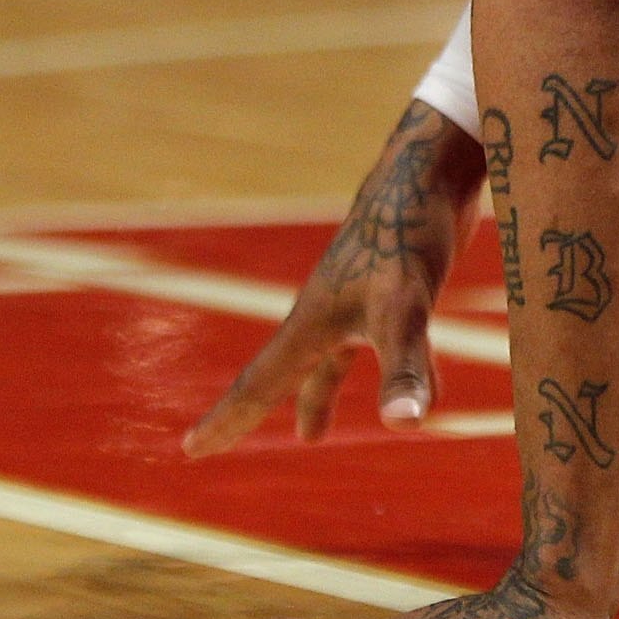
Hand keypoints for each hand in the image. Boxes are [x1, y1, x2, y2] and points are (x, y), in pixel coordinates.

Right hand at [184, 100, 483, 453]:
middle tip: (217, 440)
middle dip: (253, 410)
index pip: (259, 383)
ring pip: (330, 361)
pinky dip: (392, 370)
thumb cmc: (408, 234)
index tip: (189, 450)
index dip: (227, 420)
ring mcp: (358, 297)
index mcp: (312, 322)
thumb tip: (404, 425)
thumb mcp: (407, 308)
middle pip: (281, 374)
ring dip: (317, 394)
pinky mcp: (395, 285)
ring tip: (311, 435)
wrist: (429, 168)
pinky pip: (379, 340)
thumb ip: (405, 366)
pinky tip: (422, 388)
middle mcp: (326, 311)